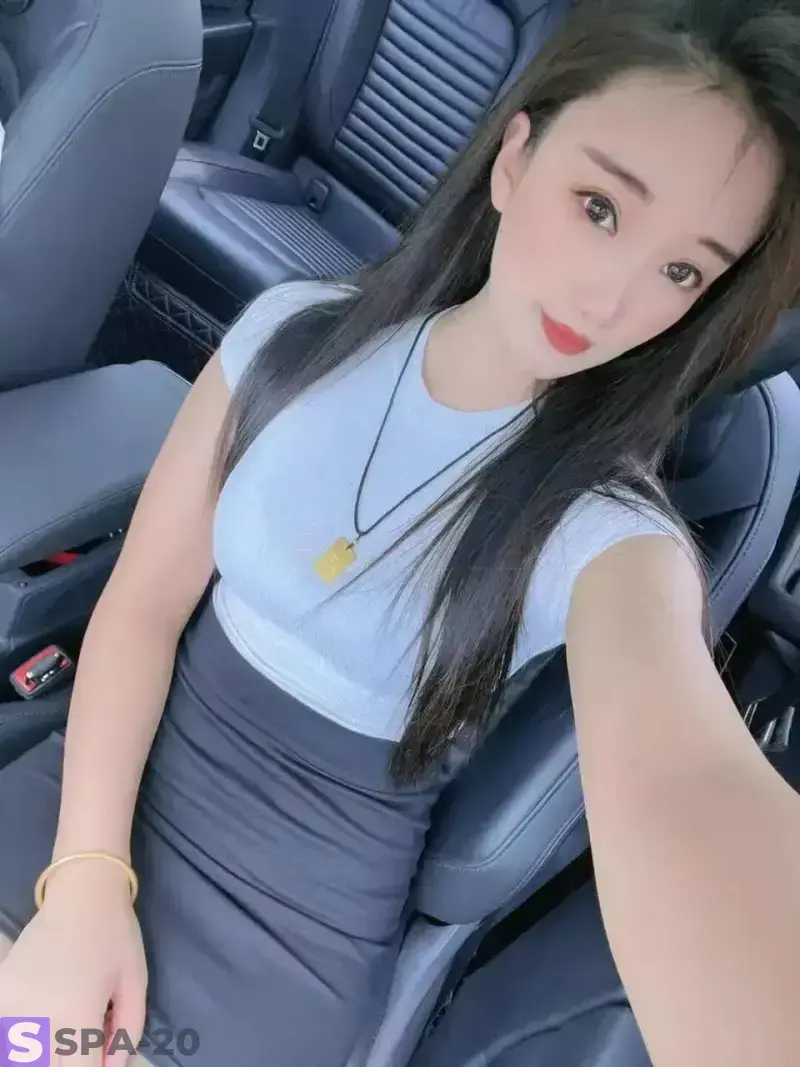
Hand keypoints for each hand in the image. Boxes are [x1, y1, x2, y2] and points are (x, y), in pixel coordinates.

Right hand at [0, 861, 147, 1063]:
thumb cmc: (115, 936)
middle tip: (91, 1031)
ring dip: (49, 1047)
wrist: (81, 893)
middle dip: (73, 1057)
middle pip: (53, 1065)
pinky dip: (26, 1032)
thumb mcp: (135, 985)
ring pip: (27, 1052)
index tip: (102, 1056)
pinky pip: (11, 1032)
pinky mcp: (0, 996)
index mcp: (75, 1022)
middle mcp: (37, 1023)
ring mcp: (12, 1009)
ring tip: (70, 1017)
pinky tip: (47, 1009)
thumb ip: (125, 1034)